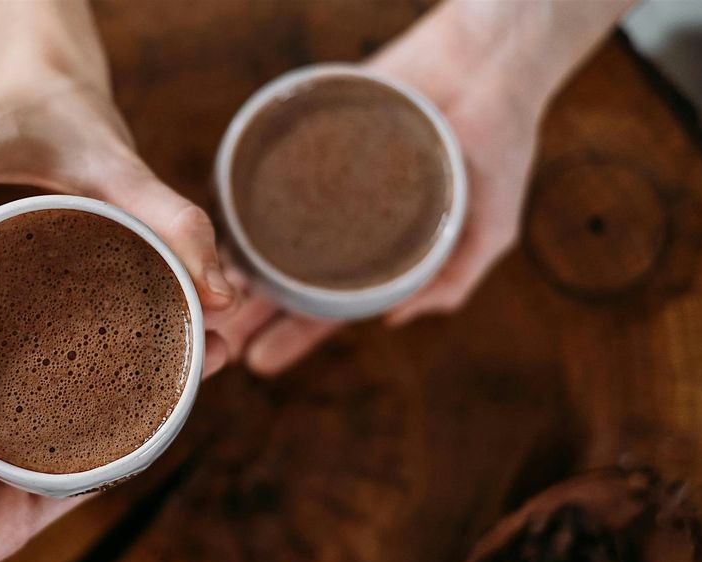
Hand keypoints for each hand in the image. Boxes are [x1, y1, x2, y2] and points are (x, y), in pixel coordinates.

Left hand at [215, 1, 572, 375]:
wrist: (488, 61)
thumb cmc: (501, 145)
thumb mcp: (490, 225)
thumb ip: (451, 277)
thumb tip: (395, 321)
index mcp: (384, 255)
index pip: (332, 308)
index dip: (297, 335)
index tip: (259, 361)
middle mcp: (346, 224)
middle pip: (288, 277)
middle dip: (252, 310)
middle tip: (213, 337)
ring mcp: (325, 182)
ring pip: (268, 231)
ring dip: (236, 263)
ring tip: (200, 291)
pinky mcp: (312, 138)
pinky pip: (267, 173)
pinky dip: (240, 198)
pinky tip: (210, 222)